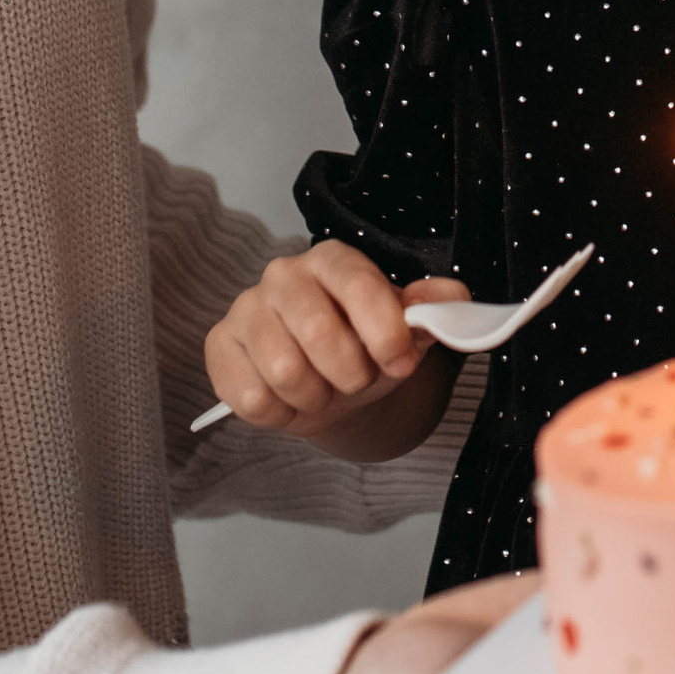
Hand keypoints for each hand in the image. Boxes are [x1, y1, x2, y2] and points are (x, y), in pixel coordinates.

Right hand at [205, 244, 464, 437]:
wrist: (327, 386)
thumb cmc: (365, 350)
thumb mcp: (405, 331)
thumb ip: (432, 311)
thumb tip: (454, 298)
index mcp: (333, 260)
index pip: (359, 286)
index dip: (385, 333)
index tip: (400, 363)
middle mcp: (284, 275)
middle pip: (319, 334)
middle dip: (351, 374)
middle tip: (356, 380)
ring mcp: (246, 309)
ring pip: (285, 372)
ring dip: (316, 397)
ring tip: (322, 389)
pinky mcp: (219, 347)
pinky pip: (253, 397)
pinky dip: (282, 414)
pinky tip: (289, 400)